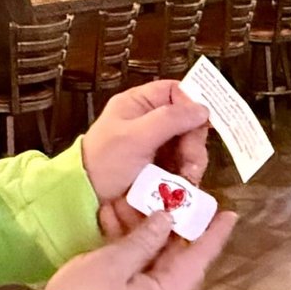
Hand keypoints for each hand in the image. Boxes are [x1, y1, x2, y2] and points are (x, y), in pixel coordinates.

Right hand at [45, 209, 237, 289]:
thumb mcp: (113, 263)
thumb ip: (144, 239)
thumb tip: (167, 220)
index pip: (199, 260)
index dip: (213, 235)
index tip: (229, 214)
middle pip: (176, 263)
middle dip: (169, 227)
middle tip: (168, 196)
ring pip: (154, 269)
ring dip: (144, 238)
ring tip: (128, 203)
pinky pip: (139, 280)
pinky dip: (132, 255)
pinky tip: (116, 229)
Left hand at [81, 81, 209, 237]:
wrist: (86, 198)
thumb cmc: (104, 163)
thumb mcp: (135, 137)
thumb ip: (169, 119)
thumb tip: (203, 108)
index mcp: (138, 104)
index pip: (174, 91)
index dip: (192, 104)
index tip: (202, 123)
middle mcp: (149, 120)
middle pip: (186, 121)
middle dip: (193, 141)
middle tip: (191, 161)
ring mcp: (155, 145)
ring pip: (188, 145)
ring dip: (193, 161)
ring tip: (188, 177)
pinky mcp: (159, 168)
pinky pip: (182, 165)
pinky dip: (187, 174)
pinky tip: (184, 184)